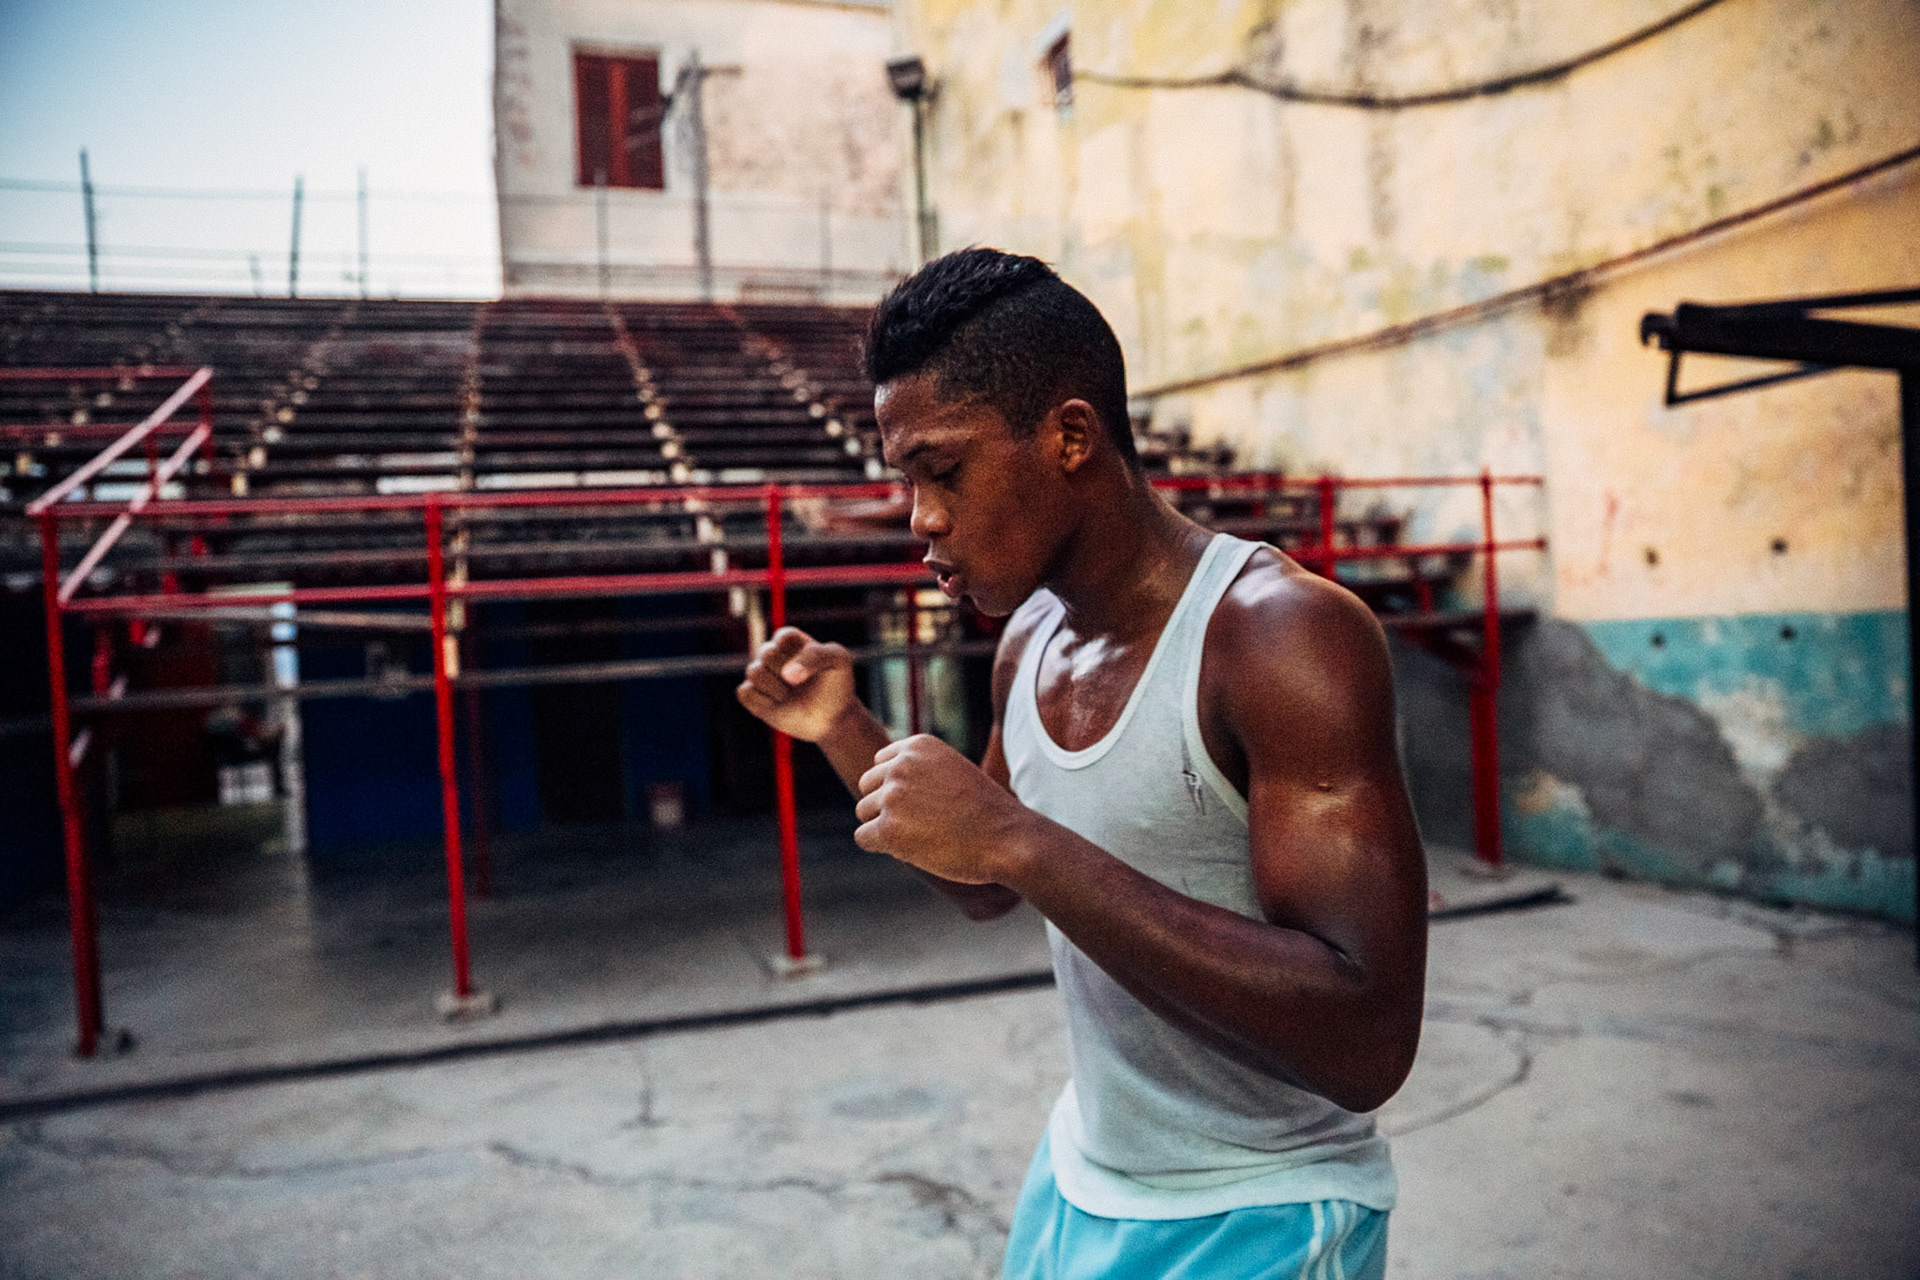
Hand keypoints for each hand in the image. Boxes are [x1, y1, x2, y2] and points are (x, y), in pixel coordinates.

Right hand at [737, 626, 857, 742]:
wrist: (832, 718)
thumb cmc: (836, 685)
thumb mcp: (838, 660)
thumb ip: (816, 655)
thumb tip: (786, 674)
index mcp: (791, 640)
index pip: (784, 637)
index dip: (798, 656)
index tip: (815, 668)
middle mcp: (773, 653)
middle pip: (767, 654)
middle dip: (788, 673)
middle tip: (801, 685)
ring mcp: (762, 675)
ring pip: (754, 672)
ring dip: (776, 689)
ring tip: (789, 696)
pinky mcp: (753, 695)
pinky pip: (745, 693)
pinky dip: (763, 702)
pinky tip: (778, 706)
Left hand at [855, 735, 1031, 883]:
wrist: (1007, 839)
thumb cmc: (984, 811)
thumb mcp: (952, 771)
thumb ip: (919, 770)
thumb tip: (882, 786)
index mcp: (918, 746)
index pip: (880, 764)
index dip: (897, 788)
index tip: (924, 802)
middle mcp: (901, 765)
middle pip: (867, 786)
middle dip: (886, 806)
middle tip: (922, 823)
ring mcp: (893, 796)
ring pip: (864, 812)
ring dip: (886, 827)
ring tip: (923, 835)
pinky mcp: (888, 828)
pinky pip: (863, 838)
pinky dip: (882, 847)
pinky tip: (912, 849)